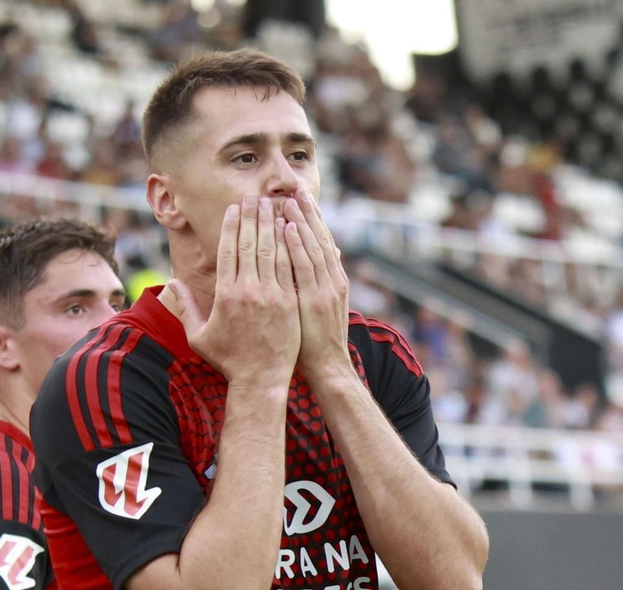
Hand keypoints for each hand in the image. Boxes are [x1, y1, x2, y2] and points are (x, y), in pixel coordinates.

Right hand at [159, 193, 298, 388]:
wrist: (261, 381)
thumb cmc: (228, 360)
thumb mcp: (198, 336)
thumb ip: (184, 308)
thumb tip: (170, 283)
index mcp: (224, 296)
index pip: (228, 250)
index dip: (231, 226)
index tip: (234, 208)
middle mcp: (248, 291)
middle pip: (249, 244)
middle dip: (252, 217)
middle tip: (254, 196)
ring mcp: (271, 296)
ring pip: (270, 251)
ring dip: (271, 224)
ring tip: (272, 205)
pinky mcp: (289, 302)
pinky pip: (288, 267)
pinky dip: (288, 246)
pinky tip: (290, 229)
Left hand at [282, 189, 350, 384]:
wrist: (329, 368)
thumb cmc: (320, 341)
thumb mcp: (328, 305)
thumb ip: (328, 278)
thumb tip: (330, 251)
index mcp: (334, 281)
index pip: (323, 242)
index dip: (314, 220)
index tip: (303, 199)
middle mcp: (332, 281)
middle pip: (320, 238)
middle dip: (308, 213)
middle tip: (297, 189)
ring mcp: (326, 289)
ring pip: (313, 247)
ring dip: (302, 221)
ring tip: (291, 199)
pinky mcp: (316, 300)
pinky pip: (304, 267)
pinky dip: (298, 245)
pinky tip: (289, 227)